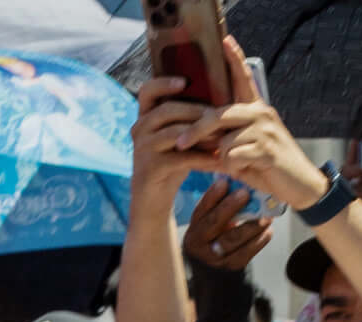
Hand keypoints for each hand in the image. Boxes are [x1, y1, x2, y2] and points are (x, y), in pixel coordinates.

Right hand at [130, 74, 225, 197]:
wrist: (154, 200)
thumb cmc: (172, 162)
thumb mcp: (178, 136)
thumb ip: (188, 117)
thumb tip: (218, 94)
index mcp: (145, 117)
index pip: (148, 91)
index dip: (164, 83)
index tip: (184, 81)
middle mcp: (139, 129)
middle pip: (168, 110)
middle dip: (196, 112)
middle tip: (221, 115)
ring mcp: (142, 149)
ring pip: (175, 132)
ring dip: (201, 133)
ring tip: (222, 137)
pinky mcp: (149, 168)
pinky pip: (180, 158)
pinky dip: (201, 158)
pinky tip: (217, 160)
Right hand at [185, 175, 273, 272]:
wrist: (214, 273)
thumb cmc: (215, 239)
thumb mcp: (209, 225)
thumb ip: (218, 207)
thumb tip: (236, 181)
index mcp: (193, 232)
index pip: (201, 211)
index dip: (212, 196)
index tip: (224, 182)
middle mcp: (200, 247)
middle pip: (214, 223)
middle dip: (230, 206)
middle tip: (245, 193)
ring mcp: (215, 259)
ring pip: (232, 239)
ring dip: (251, 224)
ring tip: (265, 214)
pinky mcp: (231, 267)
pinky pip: (246, 253)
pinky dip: (259, 240)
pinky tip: (268, 231)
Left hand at [210, 37, 328, 213]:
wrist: (298, 184)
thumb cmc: (268, 167)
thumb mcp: (245, 149)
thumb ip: (225, 139)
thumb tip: (197, 138)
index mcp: (256, 109)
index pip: (243, 79)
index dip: (234, 58)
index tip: (225, 40)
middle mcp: (261, 113)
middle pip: (219, 114)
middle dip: (196, 131)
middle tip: (180, 143)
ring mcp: (264, 129)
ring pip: (223, 142)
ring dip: (223, 160)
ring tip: (239, 165)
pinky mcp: (266, 149)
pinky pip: (232, 157)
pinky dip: (232, 169)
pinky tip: (247, 170)